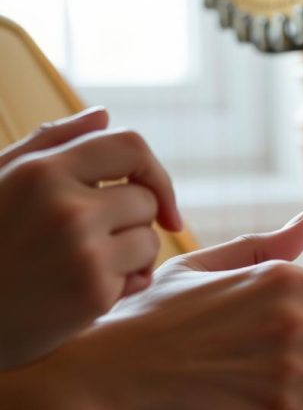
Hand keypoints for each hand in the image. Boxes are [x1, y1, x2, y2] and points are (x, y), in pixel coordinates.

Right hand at [0, 107, 181, 368]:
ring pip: (149, 239)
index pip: (130, 146)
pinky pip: (140, 276)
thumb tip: (103, 115)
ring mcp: (82, 252)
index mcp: (40, 171)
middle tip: (93, 240)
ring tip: (84, 265)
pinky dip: (123, 285)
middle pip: (145, 198)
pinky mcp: (93, 294)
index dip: (152, 170)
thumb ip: (49, 145)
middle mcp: (66, 208)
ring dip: (130, 254)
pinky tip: (82, 292)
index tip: (155, 197)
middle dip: (130, 219)